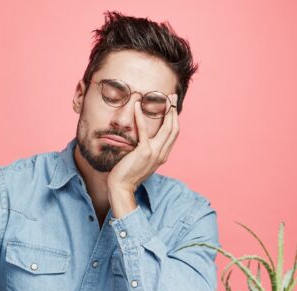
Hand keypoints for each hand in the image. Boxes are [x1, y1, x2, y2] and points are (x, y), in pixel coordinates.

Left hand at [108, 95, 179, 217]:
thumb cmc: (128, 175)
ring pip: (166, 128)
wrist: (121, 187)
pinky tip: (137, 106)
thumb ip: (147, 151)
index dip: (175, 119)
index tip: (173, 107)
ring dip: (166, 110)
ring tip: (162, 97)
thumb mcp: (143, 162)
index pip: (173, 134)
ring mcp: (154, 153)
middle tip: (172, 97)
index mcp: (163, 155)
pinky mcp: (143, 152)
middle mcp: (162, 154)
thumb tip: (145, 141)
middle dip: (174, 111)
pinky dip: (140, 117)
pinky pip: (144, 131)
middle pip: (174, 128)